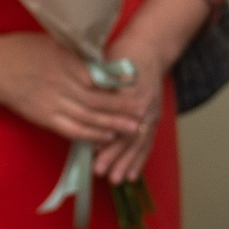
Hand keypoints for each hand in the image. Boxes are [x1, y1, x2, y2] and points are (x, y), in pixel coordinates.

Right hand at [0, 32, 143, 145]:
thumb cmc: (23, 49)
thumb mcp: (53, 41)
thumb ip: (77, 52)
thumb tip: (102, 57)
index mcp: (64, 63)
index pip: (98, 76)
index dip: (119, 84)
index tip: (137, 86)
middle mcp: (61, 84)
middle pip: (97, 100)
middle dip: (122, 108)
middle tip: (142, 111)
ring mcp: (52, 103)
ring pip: (87, 117)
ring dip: (111, 125)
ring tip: (132, 129)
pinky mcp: (45, 118)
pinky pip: (71, 130)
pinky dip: (90, 135)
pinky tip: (105, 137)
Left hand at [90, 42, 165, 183]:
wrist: (151, 48)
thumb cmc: (122, 54)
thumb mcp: (106, 63)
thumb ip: (95, 84)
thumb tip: (74, 99)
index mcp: (130, 92)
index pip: (114, 119)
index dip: (102, 135)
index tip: (89, 149)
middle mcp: (143, 106)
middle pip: (127, 136)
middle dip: (113, 155)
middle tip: (98, 171)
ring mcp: (152, 114)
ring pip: (138, 143)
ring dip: (126, 163)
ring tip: (115, 180)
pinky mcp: (155, 118)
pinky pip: (148, 143)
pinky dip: (140, 160)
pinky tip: (132, 175)